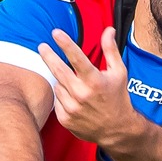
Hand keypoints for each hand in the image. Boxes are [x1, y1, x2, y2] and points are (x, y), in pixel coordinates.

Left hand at [40, 27, 143, 149]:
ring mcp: (72, 108)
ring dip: (63, 82)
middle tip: (42, 46)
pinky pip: (57, 101)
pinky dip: (63, 97)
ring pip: (58, 86)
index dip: (65, 44)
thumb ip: (111, 50)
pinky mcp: (65, 119)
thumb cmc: (118, 98)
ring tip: (76, 87)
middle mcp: (82, 94)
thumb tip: (109, 30)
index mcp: (95, 81)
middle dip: (48, 56)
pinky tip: (75, 100)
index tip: (55, 32)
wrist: (117, 130)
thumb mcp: (119, 73)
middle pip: (58, 70)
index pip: (77, 58)